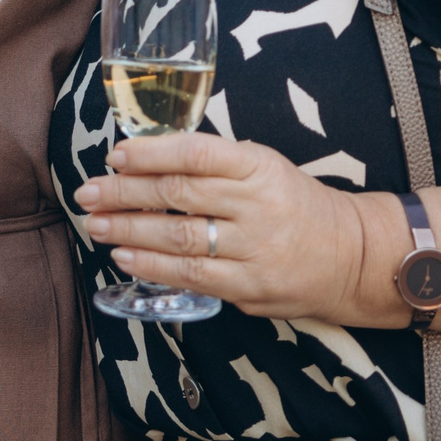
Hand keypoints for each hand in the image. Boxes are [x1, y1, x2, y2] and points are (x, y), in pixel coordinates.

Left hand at [75, 132, 388, 323]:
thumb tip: (143, 161)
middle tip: (88, 193)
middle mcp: (257, 205)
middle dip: (124, 193)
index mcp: (259, 167)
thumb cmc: (294, 205)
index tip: (115, 156)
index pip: (197, 153)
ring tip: (97, 225)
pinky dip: (153, 265)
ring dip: (129, 231)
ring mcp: (255, 249)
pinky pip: (192, 276)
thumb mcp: (263, 167)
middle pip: (179, 194)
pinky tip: (125, 256)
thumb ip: (213, 164)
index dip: (150, 153)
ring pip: (179, 237)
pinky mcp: (250, 287)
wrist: (352, 256)